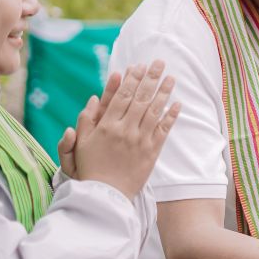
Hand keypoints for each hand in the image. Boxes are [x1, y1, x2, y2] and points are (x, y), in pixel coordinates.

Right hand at [69, 61, 180, 198]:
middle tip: (159, 62)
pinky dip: (171, 116)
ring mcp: (140, 140)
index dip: (131, 79)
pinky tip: (178, 104)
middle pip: (140, 98)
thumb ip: (86, 120)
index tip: (138, 65)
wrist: (106, 195)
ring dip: (164, 92)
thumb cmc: (90, 169)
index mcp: (106, 126)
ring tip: (172, 77)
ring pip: (154, 111)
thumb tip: (94, 98)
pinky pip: (163, 130)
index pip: (121, 96)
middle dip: (150, 78)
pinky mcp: (151, 152)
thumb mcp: (80, 144)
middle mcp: (124, 130)